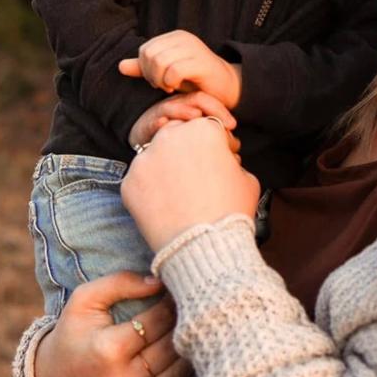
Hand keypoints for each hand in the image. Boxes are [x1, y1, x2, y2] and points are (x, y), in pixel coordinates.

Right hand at [34, 272, 192, 376]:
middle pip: (170, 349)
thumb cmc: (73, 333)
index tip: (177, 295)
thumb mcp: (85, 300)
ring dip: (188, 356)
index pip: (159, 321)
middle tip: (192, 314)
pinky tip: (189, 376)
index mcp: (108, 350)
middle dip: (183, 327)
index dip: (171, 304)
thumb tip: (159, 282)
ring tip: (191, 338)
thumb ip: (121, 283)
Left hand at [119, 30, 241, 107]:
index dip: (145, 68)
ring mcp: (194, 48)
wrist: (226, 87)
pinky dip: (170, 82)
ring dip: (160, 79)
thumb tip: (121, 66)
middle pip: (150, 54)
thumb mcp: (166, 73)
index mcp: (175, 37)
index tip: (157, 80)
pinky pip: (174, 70)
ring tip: (169, 86)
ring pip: (160, 61)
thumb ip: (145, 69)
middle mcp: (184, 38)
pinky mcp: (202, 62)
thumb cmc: (195, 80)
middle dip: (151, 74)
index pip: (145, 49)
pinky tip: (177, 86)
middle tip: (162, 85)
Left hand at [122, 118, 260, 252]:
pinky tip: (165, 206)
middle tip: (196, 177)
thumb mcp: (247, 177)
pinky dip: (150, 190)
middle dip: (186, 151)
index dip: (216, 147)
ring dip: (166, 168)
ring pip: (156, 156)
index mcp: (204, 129)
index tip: (218, 163)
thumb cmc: (231, 211)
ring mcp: (145, 159)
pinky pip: (140, 180)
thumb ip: (231, 161)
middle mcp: (171, 136)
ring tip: (180, 194)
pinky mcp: (128, 182)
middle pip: (178, 135)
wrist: (206, 248)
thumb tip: (224, 163)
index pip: (208, 129)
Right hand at [127, 91, 237, 148]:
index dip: (221, 111)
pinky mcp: (148, 125)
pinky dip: (159, 122)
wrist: (145, 141)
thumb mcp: (198, 137)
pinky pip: (153, 122)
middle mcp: (178, 106)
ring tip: (196, 115)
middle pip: (196, 100)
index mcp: (191, 106)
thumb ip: (215, 137)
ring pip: (173, 107)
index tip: (232, 125)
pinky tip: (164, 123)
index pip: (208, 101)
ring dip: (185, 110)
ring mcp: (162, 114)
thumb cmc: (177, 140)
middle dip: (210, 110)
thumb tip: (237, 149)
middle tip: (224, 124)